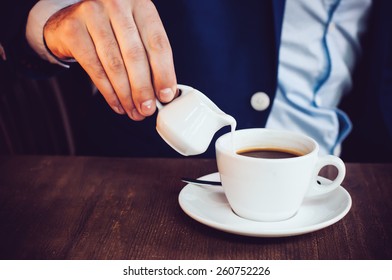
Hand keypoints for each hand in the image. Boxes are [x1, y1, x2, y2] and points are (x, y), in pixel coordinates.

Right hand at [44, 0, 176, 119]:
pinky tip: (117, 104)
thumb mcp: (135, 34)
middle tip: (147, 109)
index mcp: (140, 4)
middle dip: (143, 89)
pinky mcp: (73, 29)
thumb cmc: (111, 30)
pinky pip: (95, 68)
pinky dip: (108, 92)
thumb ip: (150, 57)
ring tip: (133, 111)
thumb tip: (164, 92)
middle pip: (135, 55)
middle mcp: (117, 4)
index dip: (164, 73)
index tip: (166, 95)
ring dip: (126, 94)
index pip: (158, 43)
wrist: (70, 20)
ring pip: (115, 64)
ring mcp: (92, 13)